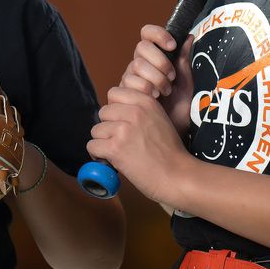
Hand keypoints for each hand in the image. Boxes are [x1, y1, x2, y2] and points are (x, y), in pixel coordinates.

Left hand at [87, 86, 190, 205]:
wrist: (177, 175)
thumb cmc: (170, 153)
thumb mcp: (160, 119)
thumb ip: (140, 112)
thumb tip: (115, 115)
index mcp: (146, 102)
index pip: (114, 93)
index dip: (115, 110)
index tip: (121, 123)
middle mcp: (134, 112)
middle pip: (103, 112)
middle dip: (108, 127)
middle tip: (119, 141)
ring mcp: (123, 129)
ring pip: (96, 130)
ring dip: (103, 142)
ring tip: (117, 153)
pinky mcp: (115, 148)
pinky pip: (92, 146)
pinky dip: (98, 155)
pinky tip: (110, 161)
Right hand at [118, 25, 193, 133]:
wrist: (169, 135)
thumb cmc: (178, 112)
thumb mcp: (186, 86)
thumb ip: (184, 62)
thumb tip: (188, 36)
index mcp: (153, 59)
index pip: (147, 35)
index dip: (157, 34)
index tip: (171, 45)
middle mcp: (138, 66)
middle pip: (141, 48)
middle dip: (159, 62)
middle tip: (170, 78)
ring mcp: (128, 80)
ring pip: (135, 66)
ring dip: (154, 79)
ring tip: (163, 94)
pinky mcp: (122, 94)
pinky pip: (128, 83)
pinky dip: (144, 90)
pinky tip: (153, 100)